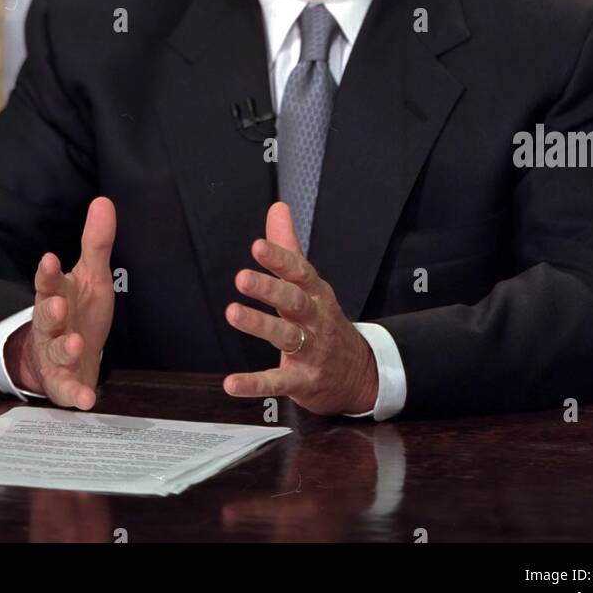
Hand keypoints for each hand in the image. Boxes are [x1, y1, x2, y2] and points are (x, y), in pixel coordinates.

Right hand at [5, 196, 115, 408]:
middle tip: (58, 304)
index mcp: (56, 295)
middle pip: (46, 317)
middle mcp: (51, 325)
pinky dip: (74, 394)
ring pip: (54, 352)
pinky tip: (85, 399)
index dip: (47, 273)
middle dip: (50, 311)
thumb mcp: (91, 276)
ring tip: (74, 344)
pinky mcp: (64, 382)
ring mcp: (54, 355)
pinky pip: (67, 390)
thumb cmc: (78, 311)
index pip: (48, 281)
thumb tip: (104, 201)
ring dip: (63, 349)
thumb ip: (96, 243)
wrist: (64, 357)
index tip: (49, 258)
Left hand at [222, 201, 378, 414]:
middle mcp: (315, 320)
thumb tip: (277, 208)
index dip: (280, 258)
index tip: (258, 246)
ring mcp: (311, 351)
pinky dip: (255, 384)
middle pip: (294, 301)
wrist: (360, 374)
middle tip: (242, 277)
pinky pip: (278, 381)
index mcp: (316, 294)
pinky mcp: (303, 381)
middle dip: (269, 289)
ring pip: (286, 337)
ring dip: (260, 325)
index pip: (300, 272)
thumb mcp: (311, 285)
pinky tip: (232, 383)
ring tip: (233, 313)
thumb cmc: (325, 323)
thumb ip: (289, 248)